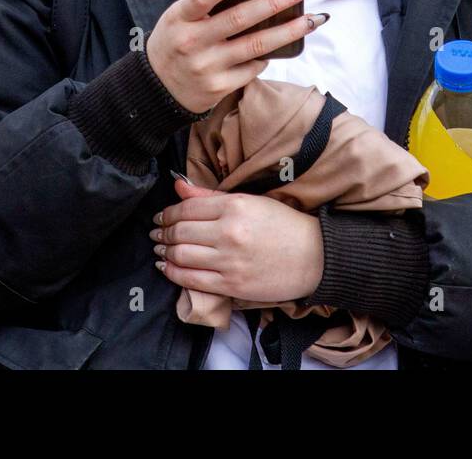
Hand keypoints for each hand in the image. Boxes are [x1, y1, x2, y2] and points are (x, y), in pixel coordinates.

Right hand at [145, 0, 324, 113]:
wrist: (156, 89)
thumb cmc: (174, 42)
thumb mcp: (178, 17)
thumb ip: (205, 3)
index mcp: (180, 18)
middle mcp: (192, 43)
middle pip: (240, 19)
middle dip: (275, 2)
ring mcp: (207, 67)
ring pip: (256, 46)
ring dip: (289, 31)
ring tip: (312, 19)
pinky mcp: (219, 87)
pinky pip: (253, 67)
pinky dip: (268, 54)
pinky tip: (283, 44)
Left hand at [151, 177, 324, 302]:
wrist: (315, 256)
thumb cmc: (283, 225)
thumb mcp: (250, 201)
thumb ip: (211, 196)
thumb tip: (178, 186)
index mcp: (235, 206)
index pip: (186, 208)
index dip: (168, 213)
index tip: (161, 216)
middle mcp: (229, 232)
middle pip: (180, 232)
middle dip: (162, 233)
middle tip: (156, 234)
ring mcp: (229, 261)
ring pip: (181, 256)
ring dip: (164, 253)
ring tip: (160, 251)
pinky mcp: (232, 285)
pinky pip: (192, 280)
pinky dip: (173, 274)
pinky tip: (167, 268)